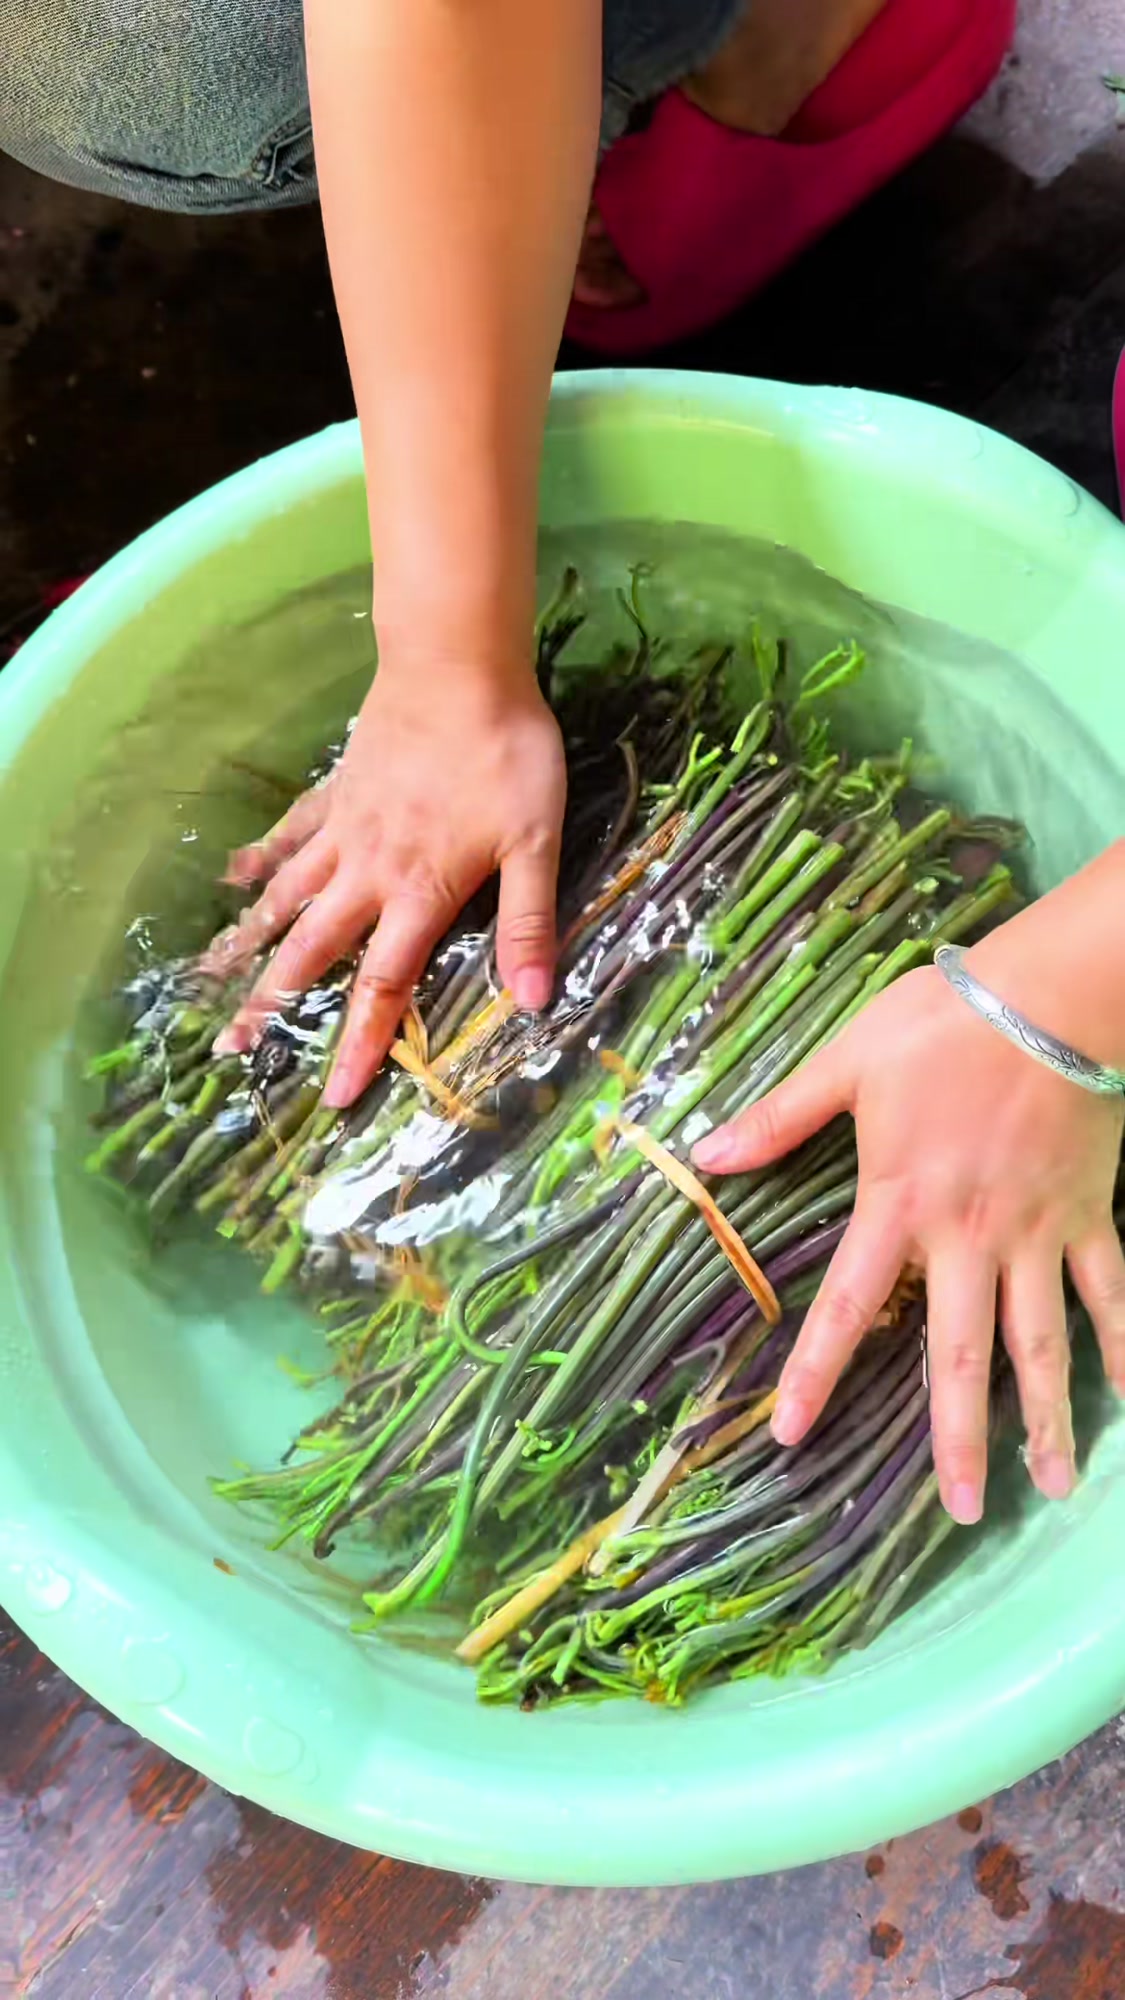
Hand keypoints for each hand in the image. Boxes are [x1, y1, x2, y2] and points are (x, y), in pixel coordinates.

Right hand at [204, 660, 565, 1106]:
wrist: (459, 665)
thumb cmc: (507, 753)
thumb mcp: (536, 842)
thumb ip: (528, 923)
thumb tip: (535, 999)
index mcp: (417, 893)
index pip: (384, 987)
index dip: (360, 1045)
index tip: (333, 1098)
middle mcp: (367, 872)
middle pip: (312, 952)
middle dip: (274, 1005)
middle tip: (233, 1049)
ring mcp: (344, 831)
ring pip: (287, 898)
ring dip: (250, 944)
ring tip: (212, 982)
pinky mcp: (336, 792)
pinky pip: (290, 834)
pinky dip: (262, 859)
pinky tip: (236, 878)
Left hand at [692, 952, 1124, 1525]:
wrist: (1051, 998)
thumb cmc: (943, 1024)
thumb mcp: (847, 1061)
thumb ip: (780, 1118)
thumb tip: (704, 1154)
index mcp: (899, 1205)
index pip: (849, 1306)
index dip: (816, 1373)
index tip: (791, 1435)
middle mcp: (970, 1238)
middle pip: (959, 1355)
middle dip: (958, 1439)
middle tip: (965, 1512)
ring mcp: (1037, 1232)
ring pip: (1042, 1342)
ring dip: (1048, 1416)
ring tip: (1054, 1485)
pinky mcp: (1088, 1214)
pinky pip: (1111, 1291)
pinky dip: (1124, 1344)